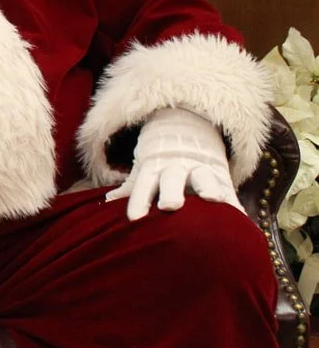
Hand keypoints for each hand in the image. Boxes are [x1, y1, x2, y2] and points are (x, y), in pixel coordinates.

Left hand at [106, 107, 241, 220]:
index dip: (138, 200)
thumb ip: (130, 187)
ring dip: (207, 186)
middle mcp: (176, 166)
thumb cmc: (160, 158)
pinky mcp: (221, 172)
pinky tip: (240, 217)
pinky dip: (234, 202)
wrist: (188, 128)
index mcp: (154, 167)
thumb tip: (106, 203)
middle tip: (169, 207)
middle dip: (170, 192)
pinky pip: (228, 187)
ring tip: (214, 199)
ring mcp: (200, 167)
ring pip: (203, 176)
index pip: (143, 184)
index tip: (134, 219)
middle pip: (172, 179)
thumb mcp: (144, 168)